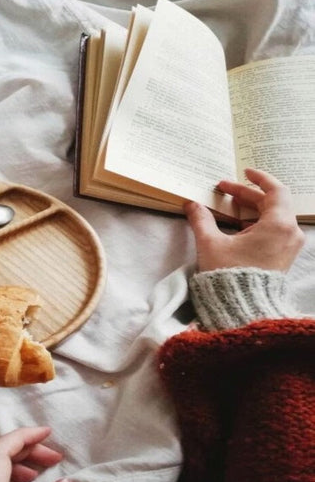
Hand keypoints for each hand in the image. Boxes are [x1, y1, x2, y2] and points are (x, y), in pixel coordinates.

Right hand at [185, 168, 304, 271]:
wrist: (242, 309)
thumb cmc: (229, 275)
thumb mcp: (211, 243)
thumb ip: (201, 220)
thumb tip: (191, 204)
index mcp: (278, 225)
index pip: (275, 190)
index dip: (259, 178)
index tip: (245, 171)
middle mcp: (290, 234)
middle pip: (272, 203)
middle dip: (247, 195)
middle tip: (225, 190)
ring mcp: (289, 247)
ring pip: (273, 218)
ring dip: (252, 209)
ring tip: (230, 207)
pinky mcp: (283, 258)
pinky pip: (274, 232)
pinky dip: (257, 224)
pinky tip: (238, 227)